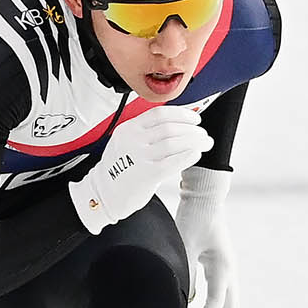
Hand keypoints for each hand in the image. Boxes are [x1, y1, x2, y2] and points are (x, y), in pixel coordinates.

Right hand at [69, 108, 210, 234]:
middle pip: (170, 128)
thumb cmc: (119, 169)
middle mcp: (132, 140)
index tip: (195, 119)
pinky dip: (187, 156)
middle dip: (192, 130)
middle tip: (203, 134)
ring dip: (194, 141)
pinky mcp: (145, 175)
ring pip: (173, 143)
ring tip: (204, 144)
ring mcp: (138, 157)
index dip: (182, 114)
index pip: (159, 114)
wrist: (102, 193)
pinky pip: (172, 162)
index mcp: (128, 129)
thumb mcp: (126, 142)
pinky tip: (195, 154)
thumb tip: (179, 125)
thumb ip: (146, 132)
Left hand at [175, 165, 235, 307]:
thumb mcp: (184, 245)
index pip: (216, 304)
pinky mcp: (221, 270)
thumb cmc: (192, 219)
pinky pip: (223, 299)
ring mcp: (228, 272)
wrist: (205, 199)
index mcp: (223, 268)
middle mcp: (229, 273)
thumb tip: (185, 302)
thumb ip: (185, 273)